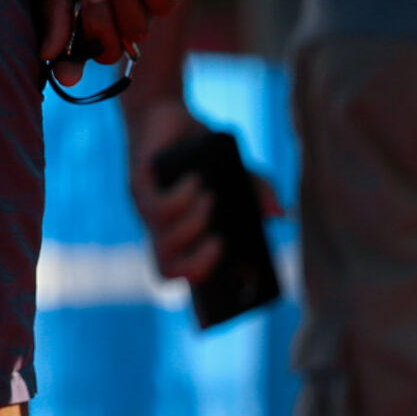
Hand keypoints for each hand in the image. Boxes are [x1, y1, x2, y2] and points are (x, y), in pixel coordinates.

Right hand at [36, 0, 190, 80]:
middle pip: (112, 49)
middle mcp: (115, 9)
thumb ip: (57, 10)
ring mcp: (143, 1)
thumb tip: (47, 55)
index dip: (74, 64)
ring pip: (139, 29)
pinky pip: (164, 6)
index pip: (83, 49)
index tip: (65, 74)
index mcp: (84, 6)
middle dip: (101, 20)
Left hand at [124, 96, 282, 283]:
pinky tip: (197, 181)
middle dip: (196, 268)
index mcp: (186, 237)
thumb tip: (280, 216)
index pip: (187, 279)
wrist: (169, 113)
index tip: (228, 302)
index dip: (202, 300)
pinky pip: (157, 209)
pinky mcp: (137, 187)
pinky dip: (182, 199)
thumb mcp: (242, 175)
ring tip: (211, 198)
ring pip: (163, 244)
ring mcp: (146, 212)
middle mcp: (163, 230)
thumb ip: (261, 196)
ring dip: (192, 226)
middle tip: (220, 246)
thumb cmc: (204, 151)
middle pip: (167, 273)